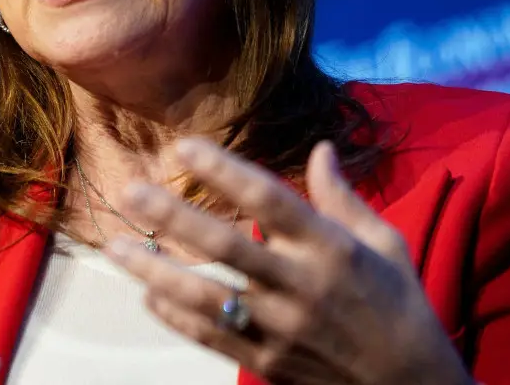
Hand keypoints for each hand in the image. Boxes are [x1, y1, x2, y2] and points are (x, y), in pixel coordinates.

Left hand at [103, 140, 472, 384]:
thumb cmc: (397, 303)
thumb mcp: (384, 243)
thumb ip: (343, 197)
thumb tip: (321, 147)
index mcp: (331, 248)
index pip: (270, 202)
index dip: (225, 172)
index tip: (182, 146)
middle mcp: (302, 286)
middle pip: (228, 247)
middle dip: (174, 218)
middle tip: (129, 192)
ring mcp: (280, 328)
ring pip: (207, 298)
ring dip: (155, 271)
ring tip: (112, 246)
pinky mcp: (267, 363)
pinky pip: (212, 337)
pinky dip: (175, 317)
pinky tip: (146, 293)